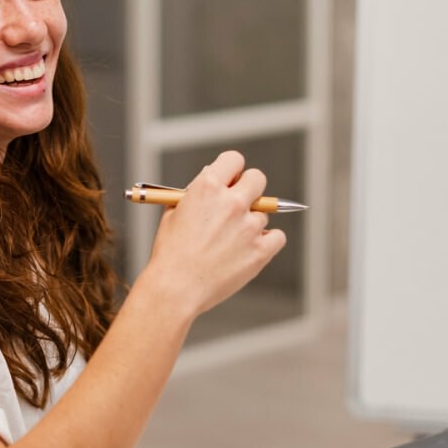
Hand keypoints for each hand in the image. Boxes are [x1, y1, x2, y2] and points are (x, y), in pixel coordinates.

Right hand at [139, 150, 286, 318]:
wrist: (175, 288)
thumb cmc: (170, 253)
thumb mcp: (174, 212)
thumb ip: (195, 192)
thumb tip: (213, 178)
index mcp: (208, 187)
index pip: (234, 160)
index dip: (232, 170)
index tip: (230, 179)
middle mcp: (232, 202)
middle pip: (257, 178)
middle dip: (249, 187)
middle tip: (239, 203)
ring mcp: (249, 226)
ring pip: (264, 212)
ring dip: (251, 222)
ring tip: (229, 242)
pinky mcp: (261, 250)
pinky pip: (277, 237)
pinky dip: (268, 241)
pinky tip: (250, 248)